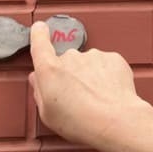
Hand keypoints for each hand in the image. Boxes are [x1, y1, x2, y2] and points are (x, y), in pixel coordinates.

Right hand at [27, 21, 150, 151]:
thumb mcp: (47, 114)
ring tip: (96, 100)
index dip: (39, 35)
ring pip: (88, 64)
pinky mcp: (113, 59)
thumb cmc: (81, 122)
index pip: (40, 44)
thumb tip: (37, 78)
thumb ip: (39, 91)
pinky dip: (107, 77)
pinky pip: (106, 66)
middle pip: (67, 62)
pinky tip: (109, 94)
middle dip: (70, 75)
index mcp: (50, 70)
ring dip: (90, 77)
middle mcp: (70, 58)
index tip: (40, 29)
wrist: (115, 121)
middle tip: (77, 97)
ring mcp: (93, 56)